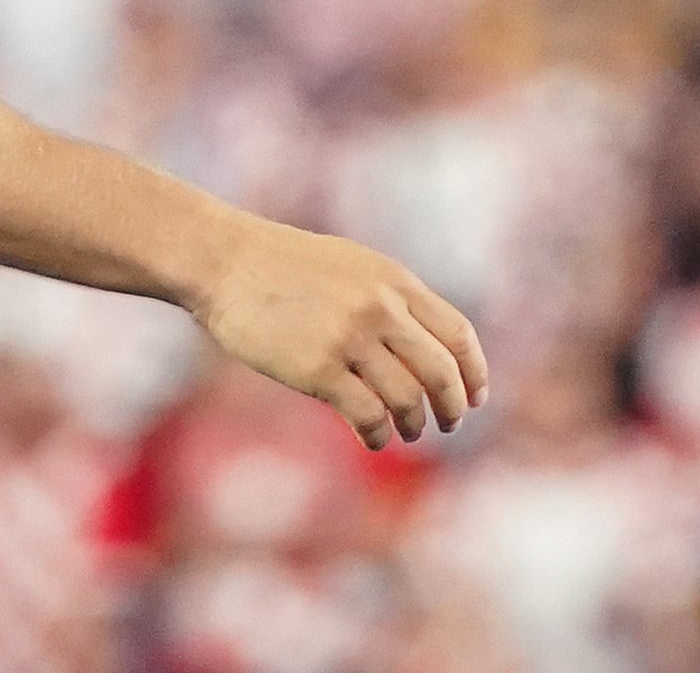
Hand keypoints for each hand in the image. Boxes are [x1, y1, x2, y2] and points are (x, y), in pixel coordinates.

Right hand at [184, 214, 488, 450]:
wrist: (224, 261)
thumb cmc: (281, 265)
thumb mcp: (350, 266)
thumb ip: (388, 299)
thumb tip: (422, 346)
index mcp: (393, 280)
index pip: (457, 333)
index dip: (474, 371)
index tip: (475, 396)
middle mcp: (380, 308)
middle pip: (440, 372)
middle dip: (452, 406)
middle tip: (449, 424)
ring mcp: (350, 338)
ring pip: (407, 398)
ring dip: (414, 424)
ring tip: (406, 432)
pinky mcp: (319, 369)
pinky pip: (367, 415)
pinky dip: (377, 435)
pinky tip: (372, 438)